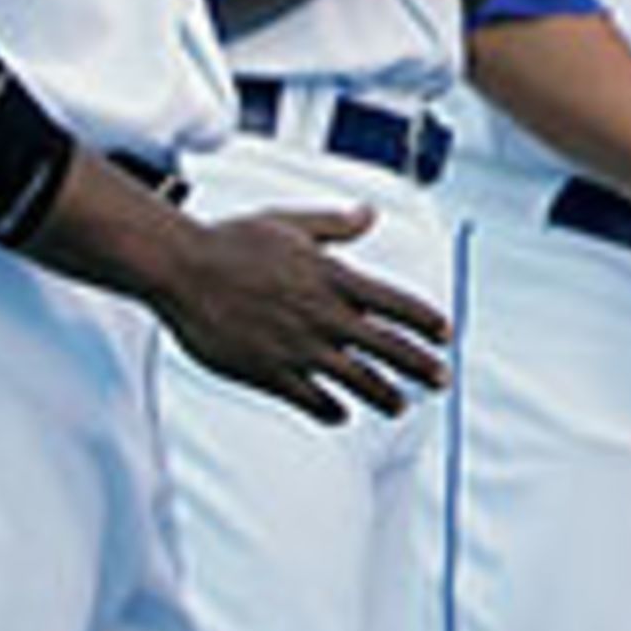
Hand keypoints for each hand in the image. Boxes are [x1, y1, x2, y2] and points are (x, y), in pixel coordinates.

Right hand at [158, 204, 451, 422]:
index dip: (425, 320)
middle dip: (420, 365)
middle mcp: (322, 315)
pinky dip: (331, 410)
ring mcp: (297, 347)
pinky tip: (342, 415)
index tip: (446, 333)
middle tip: (442, 379)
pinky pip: (310, 400)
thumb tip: (369, 214)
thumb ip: (335, 226)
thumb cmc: (234, 241)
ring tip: (400, 406)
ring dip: (384, 395)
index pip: (395, 303)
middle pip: (387, 347)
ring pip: (356, 380)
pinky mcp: (268, 372)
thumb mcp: (292, 223)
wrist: (183, 269)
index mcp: (332, 277)